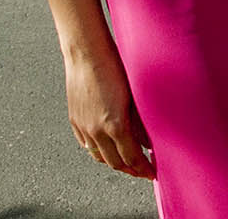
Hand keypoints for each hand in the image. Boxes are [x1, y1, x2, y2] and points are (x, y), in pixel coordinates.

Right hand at [65, 46, 154, 178]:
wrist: (87, 54)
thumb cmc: (115, 68)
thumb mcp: (134, 96)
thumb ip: (140, 122)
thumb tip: (148, 142)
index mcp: (115, 125)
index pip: (132, 158)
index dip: (143, 169)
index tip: (152, 173)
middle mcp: (97, 131)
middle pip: (115, 162)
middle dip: (131, 170)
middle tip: (142, 172)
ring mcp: (84, 127)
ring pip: (98, 156)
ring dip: (113, 162)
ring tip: (125, 163)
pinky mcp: (75, 120)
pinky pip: (85, 144)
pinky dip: (97, 151)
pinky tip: (104, 148)